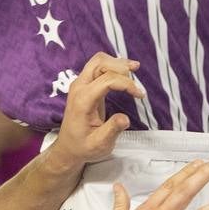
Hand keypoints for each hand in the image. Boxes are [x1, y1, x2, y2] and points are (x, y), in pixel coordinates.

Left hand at [52, 54, 145, 173]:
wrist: (68, 148)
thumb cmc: (83, 147)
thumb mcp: (100, 144)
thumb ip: (112, 130)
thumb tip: (125, 118)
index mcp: (83, 100)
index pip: (106, 80)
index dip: (126, 84)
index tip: (140, 95)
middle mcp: (79, 87)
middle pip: (99, 62)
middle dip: (120, 67)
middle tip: (136, 82)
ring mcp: (80, 84)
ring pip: (98, 61)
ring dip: (117, 63)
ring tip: (134, 68)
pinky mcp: (85, 85)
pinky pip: (98, 67)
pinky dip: (113, 65)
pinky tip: (126, 69)